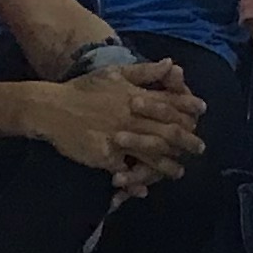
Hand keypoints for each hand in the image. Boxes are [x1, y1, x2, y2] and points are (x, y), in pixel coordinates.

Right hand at [33, 67, 203, 180]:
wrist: (51, 108)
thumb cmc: (84, 88)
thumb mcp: (115, 73)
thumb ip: (145, 71)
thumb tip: (171, 63)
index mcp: (135, 96)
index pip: (170, 102)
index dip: (188, 107)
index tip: (201, 111)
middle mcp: (131, 117)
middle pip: (167, 132)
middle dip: (186, 140)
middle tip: (200, 147)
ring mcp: (119, 139)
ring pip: (151, 155)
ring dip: (167, 166)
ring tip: (178, 172)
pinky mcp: (105, 156)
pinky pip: (125, 172)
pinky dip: (135, 182)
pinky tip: (144, 189)